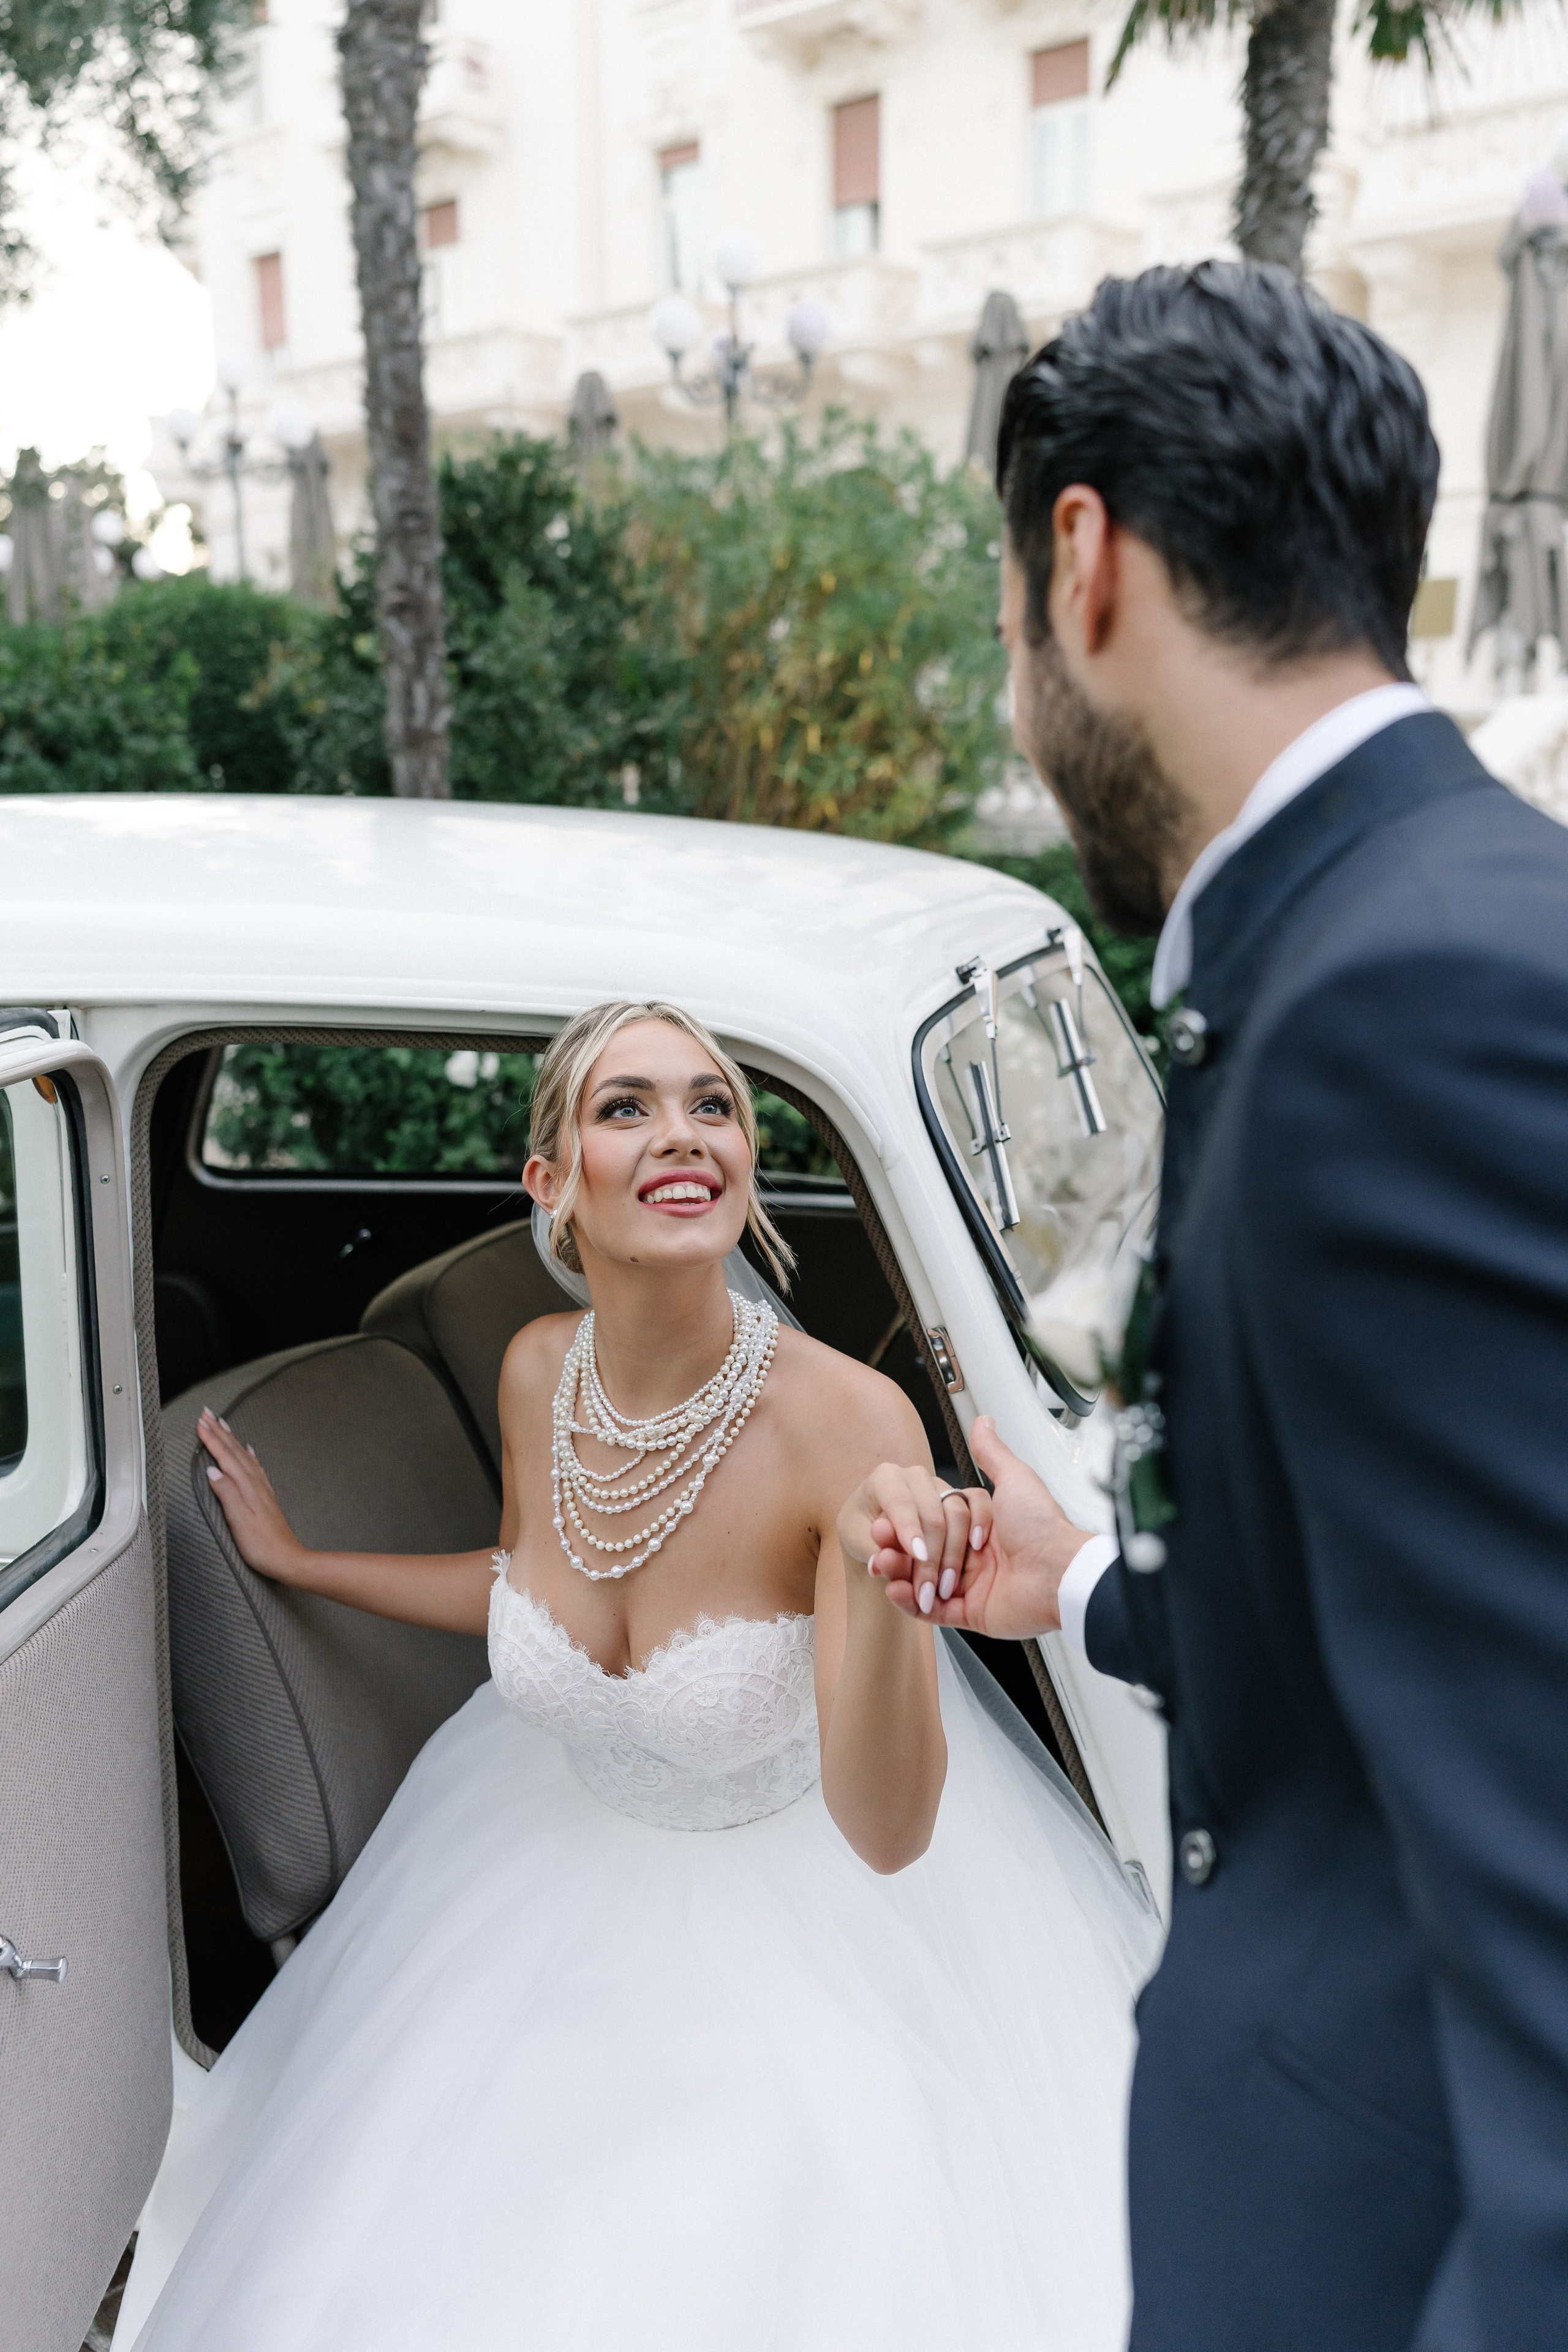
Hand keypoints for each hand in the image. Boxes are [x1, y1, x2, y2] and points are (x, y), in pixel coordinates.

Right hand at [196, 1409, 308, 1582]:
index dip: (212, 1439)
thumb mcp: (239, 1521)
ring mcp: (262, 1489)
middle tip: (207, 1414)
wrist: (288, 1559)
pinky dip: (248, 1454)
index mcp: (247, 1487)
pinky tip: (248, 1450)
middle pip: (235, 1451)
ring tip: (222, 1424)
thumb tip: (212, 1470)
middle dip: (220, 1431)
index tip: (200, 1422)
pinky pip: (255, 1466)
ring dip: (232, 1439)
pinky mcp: (266, 1496)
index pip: (225, 1457)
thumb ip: (226, 1493)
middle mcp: (256, 1483)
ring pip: (244, 1456)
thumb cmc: (262, 1545)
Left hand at [838, 1461, 985, 1617]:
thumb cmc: (863, 1530)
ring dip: (954, 1553)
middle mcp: (915, 1476)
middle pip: (932, 1513)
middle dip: (931, 1556)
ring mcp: (941, 1484)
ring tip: (945, 1588)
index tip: (917, 1556)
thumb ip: (868, 1548)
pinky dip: (981, 1522)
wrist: (875, 1527)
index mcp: (886, 1478)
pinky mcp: (962, 1495)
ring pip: (957, 1512)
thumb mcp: (856, 1539)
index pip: (900, 1502)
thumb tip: (879, 1562)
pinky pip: (978, 1502)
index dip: (909, 1529)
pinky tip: (976, 1547)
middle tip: (926, 1591)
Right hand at [872, 1417, 1093, 1639]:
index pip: (935, 1524)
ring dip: (900, 1574)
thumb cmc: (1041, 1528)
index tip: (890, 1520)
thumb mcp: (1015, 1479)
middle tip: (882, 1543)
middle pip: (924, 1553)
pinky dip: (911, 1603)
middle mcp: (977, 1557)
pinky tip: (896, 1589)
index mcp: (983, 1528)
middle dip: (899, 1550)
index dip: (912, 1523)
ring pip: (924, 1581)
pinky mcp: (972, 1614)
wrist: (1058, 1573)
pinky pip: (934, 1612)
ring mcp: (973, 1587)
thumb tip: (983, 1422)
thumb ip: (992, 1454)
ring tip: (883, 1565)